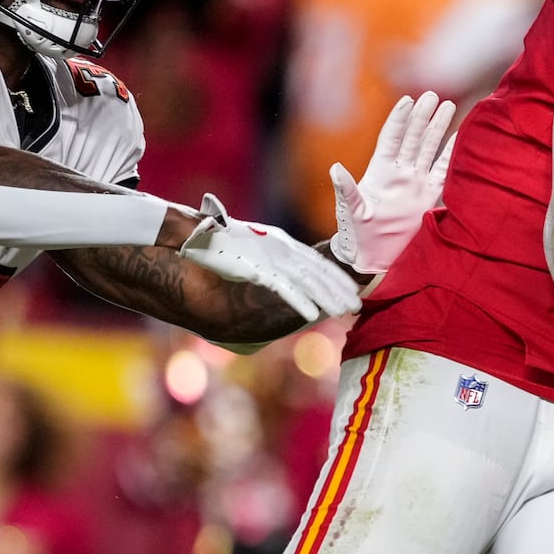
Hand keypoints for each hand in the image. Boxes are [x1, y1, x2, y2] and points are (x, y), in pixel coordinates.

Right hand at [179, 193, 361, 321]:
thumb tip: (285, 274)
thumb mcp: (254, 249)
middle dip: (338, 288)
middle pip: (317, 271)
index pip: (315, 260)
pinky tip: (314, 315)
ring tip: (345, 310)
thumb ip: (271, 259)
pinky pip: (285, 289)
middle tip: (356, 304)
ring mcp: (270, 259)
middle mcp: (281, 249)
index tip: (350, 288)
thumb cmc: (222, 243)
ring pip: (308, 281)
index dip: (334, 275)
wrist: (197, 238)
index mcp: (281, 244)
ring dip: (328, 297)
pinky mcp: (257, 270)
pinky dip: (300, 302)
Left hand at [329, 91, 456, 273]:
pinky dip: (451, 155)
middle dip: (423, 116)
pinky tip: (460, 137)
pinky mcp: (428, 198)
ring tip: (449, 105)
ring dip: (438, 128)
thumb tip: (334, 168)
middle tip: (434, 95)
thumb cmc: (355, 235)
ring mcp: (415, 183)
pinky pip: (442, 171)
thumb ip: (347, 190)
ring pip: (428, 149)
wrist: (372, 259)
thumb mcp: (350, 211)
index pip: (391, 138)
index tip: (408, 99)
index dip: (399, 119)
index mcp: (380, 171)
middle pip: (413, 138)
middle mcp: (399, 173)